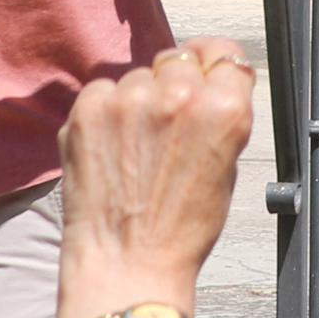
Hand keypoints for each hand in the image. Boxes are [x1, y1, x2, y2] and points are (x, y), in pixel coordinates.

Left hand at [56, 39, 254, 283]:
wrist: (128, 263)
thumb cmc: (183, 226)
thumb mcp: (229, 165)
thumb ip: (223, 115)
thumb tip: (211, 82)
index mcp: (225, 108)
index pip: (226, 53)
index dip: (216, 69)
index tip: (206, 78)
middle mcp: (180, 95)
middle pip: (181, 60)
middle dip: (176, 84)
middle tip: (167, 123)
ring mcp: (130, 100)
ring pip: (139, 76)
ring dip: (140, 99)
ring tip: (135, 145)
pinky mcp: (89, 111)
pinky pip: (103, 90)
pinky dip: (106, 111)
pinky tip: (111, 148)